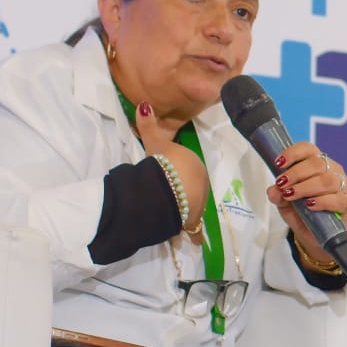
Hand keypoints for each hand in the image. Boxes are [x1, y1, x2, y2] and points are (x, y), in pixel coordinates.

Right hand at [134, 101, 208, 230]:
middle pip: (192, 191)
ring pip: (192, 208)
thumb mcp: (157, 143)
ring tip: (173, 213)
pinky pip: (193, 229)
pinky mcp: (191, 221)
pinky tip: (194, 242)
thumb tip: (144, 105)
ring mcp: (198, 205)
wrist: (168, 187)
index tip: (169, 177)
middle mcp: (202, 187)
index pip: (190, 172)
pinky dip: (193, 235)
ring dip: (185, 211)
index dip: (178, 175)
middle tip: (168, 195)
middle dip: (183, 193)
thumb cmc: (166, 163)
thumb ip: (149, 126)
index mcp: (197, 168)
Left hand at [266, 142, 346, 261]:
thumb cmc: (303, 212)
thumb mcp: (285, 203)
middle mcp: (332, 170)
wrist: (317, 234)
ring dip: (305, 187)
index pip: (308, 149)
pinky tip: (309, 205)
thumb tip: (273, 191)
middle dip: (296, 173)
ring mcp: (342, 186)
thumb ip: (278, 195)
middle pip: (317, 163)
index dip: (293, 153)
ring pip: (327, 180)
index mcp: (317, 164)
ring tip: (291, 195)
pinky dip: (321, 201)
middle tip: (282, 184)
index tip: (279, 163)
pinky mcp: (346, 203)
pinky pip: (337, 199)